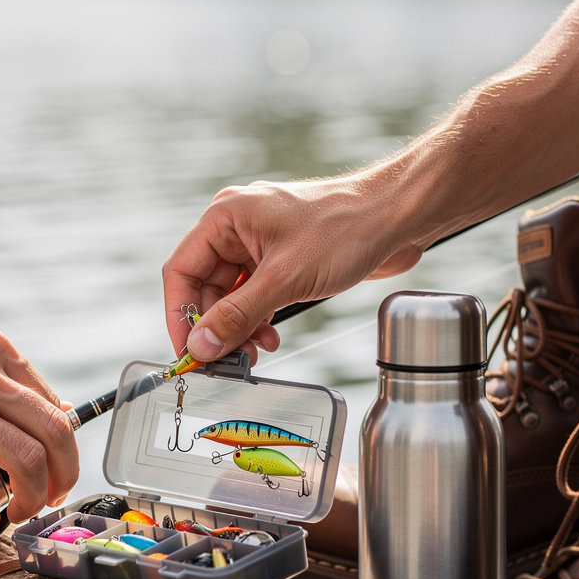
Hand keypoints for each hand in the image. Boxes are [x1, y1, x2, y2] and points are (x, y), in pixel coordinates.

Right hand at [162, 176, 424, 361]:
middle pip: (205, 288)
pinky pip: (255, 296)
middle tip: (225, 361)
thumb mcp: (284, 279)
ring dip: (239, 328)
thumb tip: (201, 346)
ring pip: (231, 296)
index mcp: (226, 217)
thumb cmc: (346, 229)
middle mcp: (237, 228)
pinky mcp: (281, 260)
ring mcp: (260, 244)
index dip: (180, 315)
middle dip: (216, 327)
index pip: (181, 271)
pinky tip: (271, 337)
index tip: (189, 351)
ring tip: (254, 352)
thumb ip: (238, 316)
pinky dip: (258, 320)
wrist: (398, 217)